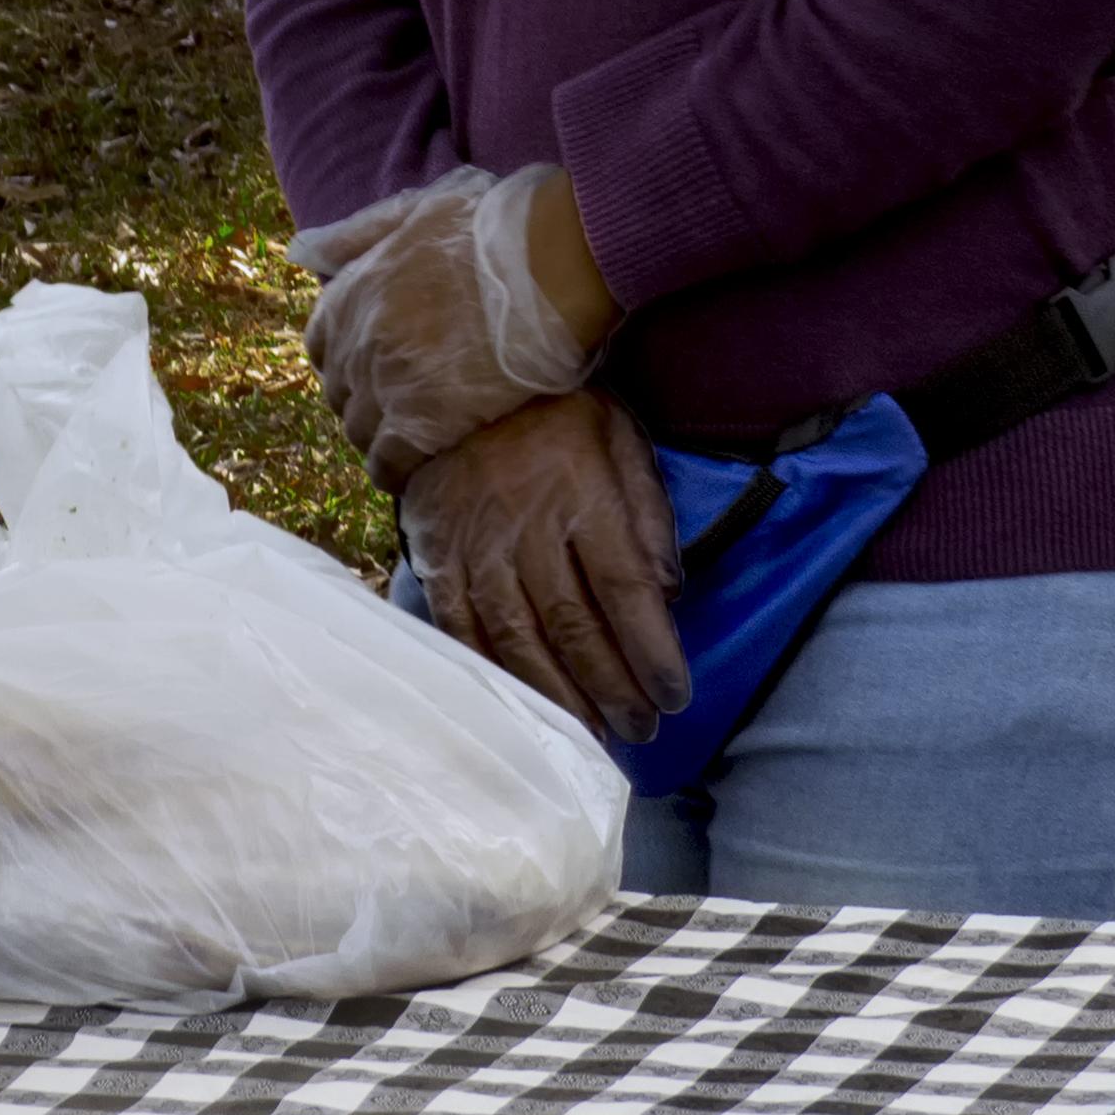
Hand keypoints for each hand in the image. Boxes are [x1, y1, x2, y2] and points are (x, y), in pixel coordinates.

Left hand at [295, 162, 622, 487]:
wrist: (551, 260)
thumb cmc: (495, 226)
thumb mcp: (415, 210)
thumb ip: (356, 234)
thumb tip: (303, 252)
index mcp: (353, 292)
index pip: (321, 344)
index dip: (346, 359)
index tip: (372, 368)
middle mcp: (358, 339)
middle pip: (340, 391)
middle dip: (363, 401)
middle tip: (396, 411)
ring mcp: (387, 382)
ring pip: (360, 431)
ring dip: (378, 439)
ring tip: (407, 445)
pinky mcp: (424, 421)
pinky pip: (390, 463)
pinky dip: (396, 473)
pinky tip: (413, 476)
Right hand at [398, 390, 688, 745]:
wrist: (454, 380)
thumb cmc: (553, 411)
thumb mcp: (619, 438)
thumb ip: (647, 513)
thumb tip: (669, 591)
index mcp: (583, 497)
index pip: (626, 591)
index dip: (653, 653)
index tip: (676, 695)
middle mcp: (528, 528)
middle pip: (576, 627)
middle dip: (615, 690)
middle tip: (643, 730)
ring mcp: (476, 545)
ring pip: (519, 639)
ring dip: (559, 697)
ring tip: (591, 734)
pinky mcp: (438, 556)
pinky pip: (463, 626)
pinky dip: (493, 671)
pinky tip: (519, 702)